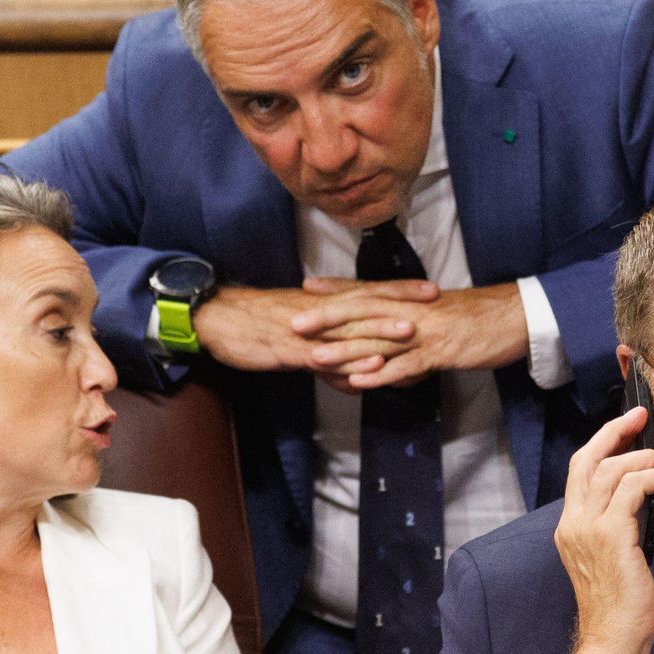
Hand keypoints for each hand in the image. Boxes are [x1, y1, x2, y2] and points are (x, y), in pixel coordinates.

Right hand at [192, 282, 435, 384]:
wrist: (218, 320)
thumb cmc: (255, 324)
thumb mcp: (297, 331)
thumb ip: (327, 347)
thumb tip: (352, 365)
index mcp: (323, 303)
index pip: (368, 292)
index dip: (399, 290)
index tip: (430, 288)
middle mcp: (320, 312)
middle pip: (366, 303)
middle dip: (401, 301)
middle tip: (435, 299)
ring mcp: (308, 331)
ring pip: (349, 329)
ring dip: (381, 330)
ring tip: (412, 332)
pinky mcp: (292, 350)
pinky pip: (325, 356)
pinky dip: (348, 360)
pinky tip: (368, 365)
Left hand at [293, 280, 528, 388]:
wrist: (516, 317)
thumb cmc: (481, 317)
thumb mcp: (443, 313)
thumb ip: (416, 318)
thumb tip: (397, 328)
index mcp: (412, 300)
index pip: (369, 290)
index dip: (337, 289)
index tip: (307, 286)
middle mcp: (413, 312)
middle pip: (364, 312)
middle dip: (327, 318)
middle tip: (294, 323)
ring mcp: (425, 332)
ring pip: (378, 340)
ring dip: (345, 350)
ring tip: (316, 357)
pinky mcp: (440, 353)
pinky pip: (406, 365)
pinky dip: (382, 374)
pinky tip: (360, 383)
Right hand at [554, 408, 653, 653]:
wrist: (615, 638)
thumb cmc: (621, 604)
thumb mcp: (612, 555)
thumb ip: (617, 523)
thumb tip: (643, 491)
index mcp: (570, 526)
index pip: (580, 468)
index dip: (603, 440)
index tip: (628, 423)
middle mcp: (572, 522)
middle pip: (590, 458)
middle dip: (617, 431)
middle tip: (642, 418)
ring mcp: (588, 528)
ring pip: (615, 469)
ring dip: (649, 462)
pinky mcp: (610, 535)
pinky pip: (634, 487)